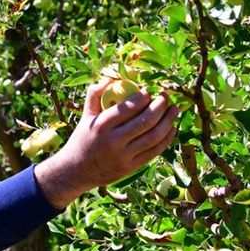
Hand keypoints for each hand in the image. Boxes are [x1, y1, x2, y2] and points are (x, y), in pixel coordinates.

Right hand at [35, 79, 177, 209]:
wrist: (75, 171)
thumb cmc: (82, 139)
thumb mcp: (85, 116)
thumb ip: (94, 95)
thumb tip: (109, 79)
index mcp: (102, 125)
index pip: (129, 107)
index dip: (144, 97)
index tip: (149, 91)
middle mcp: (114, 141)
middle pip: (146, 120)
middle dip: (161, 105)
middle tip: (166, 96)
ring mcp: (124, 156)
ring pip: (153, 136)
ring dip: (168, 121)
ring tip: (174, 110)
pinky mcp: (131, 167)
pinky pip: (154, 152)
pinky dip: (166, 139)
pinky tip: (171, 129)